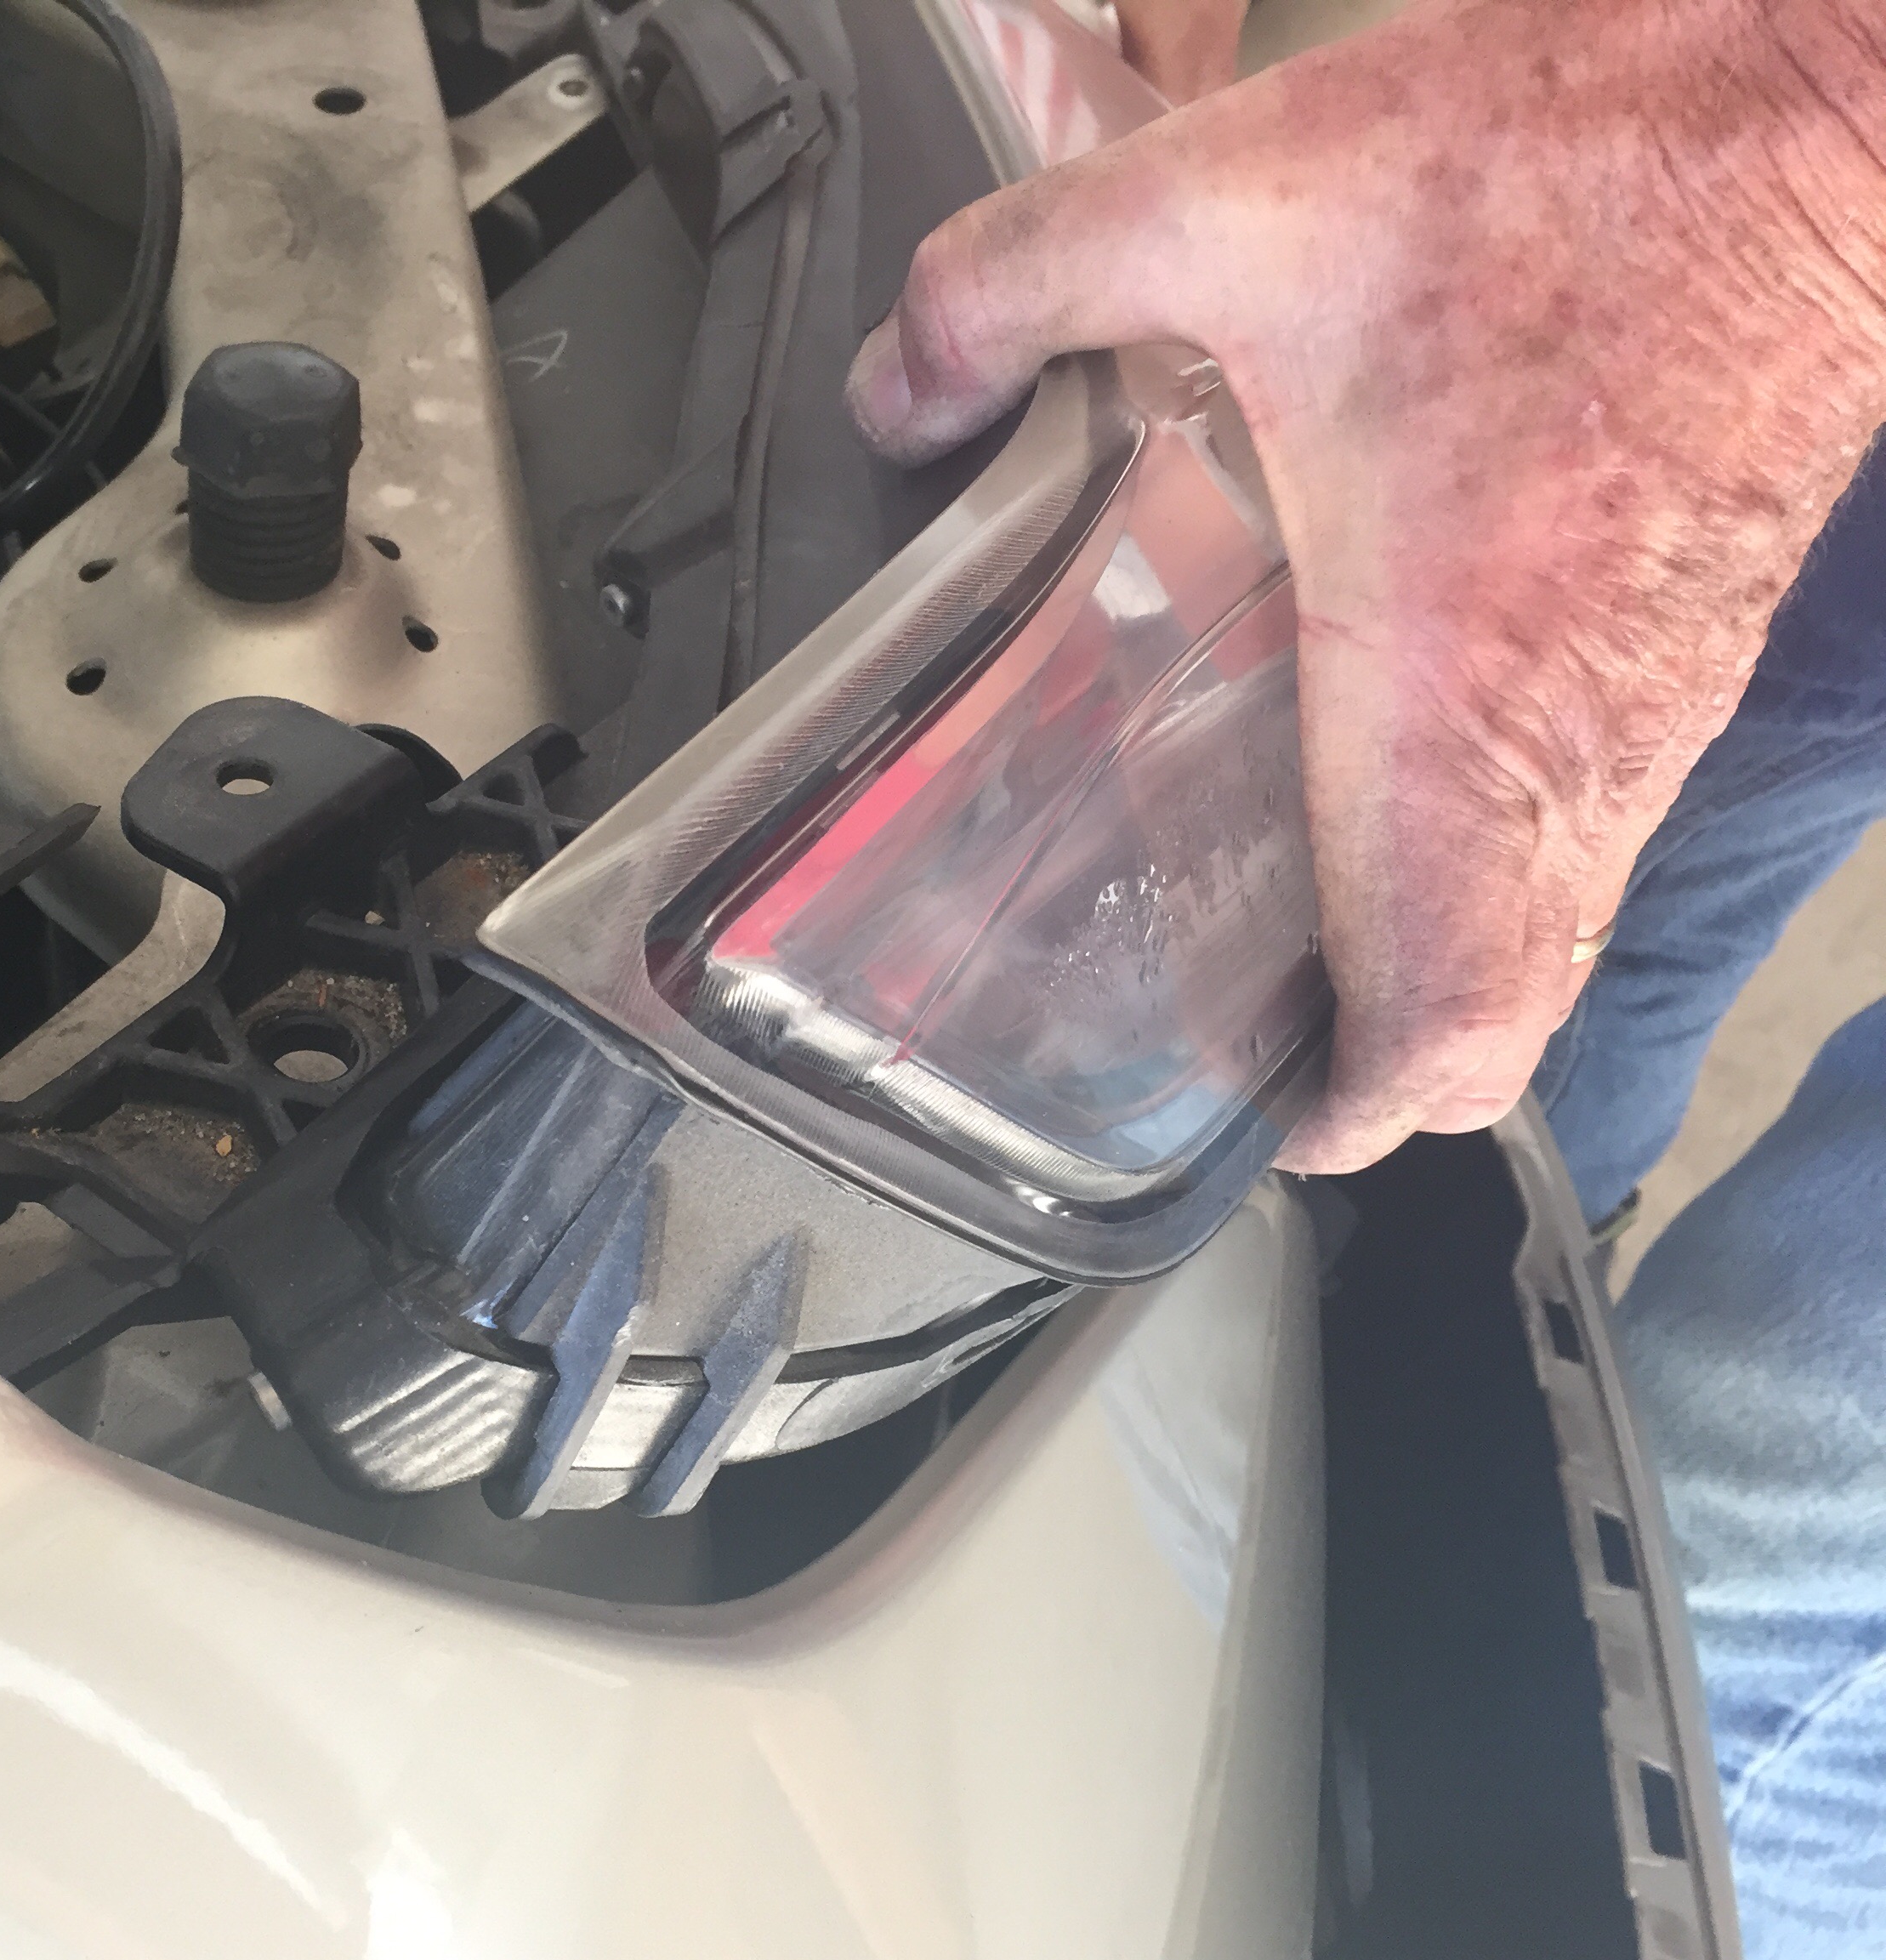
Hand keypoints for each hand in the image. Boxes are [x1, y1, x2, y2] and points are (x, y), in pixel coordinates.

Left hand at [851, 0, 1885, 1170]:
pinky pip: (1600, 823)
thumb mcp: (1229, 198)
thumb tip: (896, 390)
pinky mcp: (1694, 635)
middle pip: (1506, 1021)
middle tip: (1247, 1040)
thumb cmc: (1571, 164)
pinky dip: (1504, 862)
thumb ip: (1015, 290)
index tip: (1259, 1124)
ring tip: (1292, 930)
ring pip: (1559, 928)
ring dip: (1440, 966)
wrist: (1814, 90)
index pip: (1444, 1022)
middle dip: (1380, 1067)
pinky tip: (1398, 772)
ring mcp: (1657, 701)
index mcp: (1456, 698)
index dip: (1350, 1117)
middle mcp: (1576, 741)